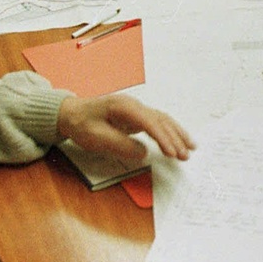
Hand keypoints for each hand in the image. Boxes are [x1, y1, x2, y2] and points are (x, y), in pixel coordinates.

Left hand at [57, 94, 194, 162]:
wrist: (71, 114)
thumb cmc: (82, 124)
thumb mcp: (96, 138)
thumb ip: (120, 145)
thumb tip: (143, 153)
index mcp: (124, 107)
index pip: (149, 122)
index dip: (163, 138)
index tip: (172, 152)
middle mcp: (134, 105)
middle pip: (160, 121)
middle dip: (175, 138)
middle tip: (185, 155)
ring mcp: (136, 110)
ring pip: (163, 120)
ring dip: (177, 134)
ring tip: (190, 148)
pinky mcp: (137, 117)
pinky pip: (158, 123)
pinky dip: (171, 132)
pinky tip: (179, 140)